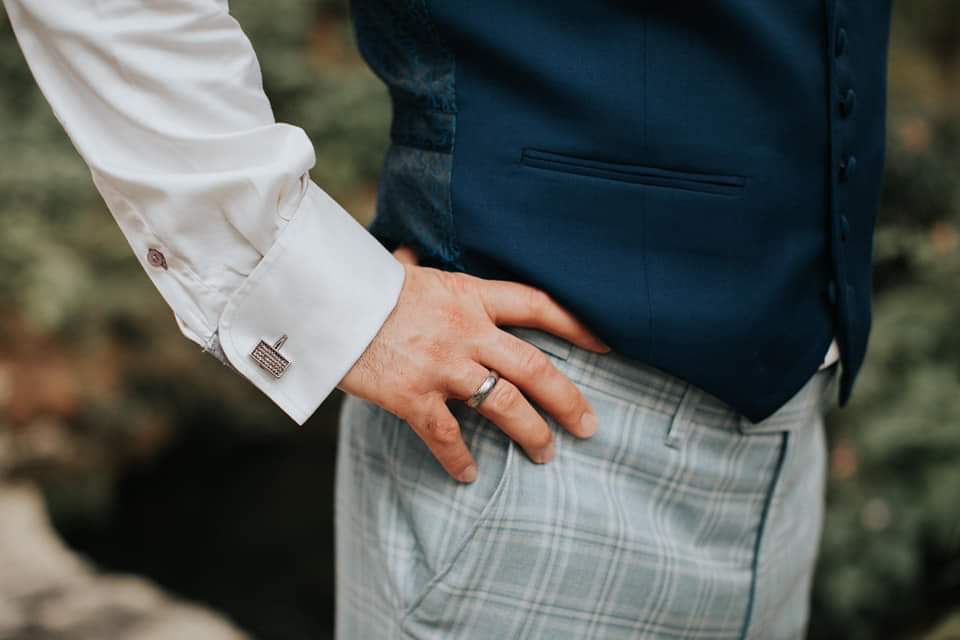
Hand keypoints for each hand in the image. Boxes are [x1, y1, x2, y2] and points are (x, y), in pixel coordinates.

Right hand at [337, 245, 609, 482]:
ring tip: (544, 453)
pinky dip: (460, 458)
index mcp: (470, 296)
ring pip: (504, 405)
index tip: (606, 343)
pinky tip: (469, 474)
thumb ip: (415, 267)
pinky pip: (447, 434)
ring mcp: (442, 365)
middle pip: (535, 367)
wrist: (322, 301)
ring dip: (531, 433)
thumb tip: (405, 253)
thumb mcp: (402, 271)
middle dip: (568, 399)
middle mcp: (466, 331)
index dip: (577, 325)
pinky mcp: (412, 396)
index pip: (538, 305)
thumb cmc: (363, 285)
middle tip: (587, 426)